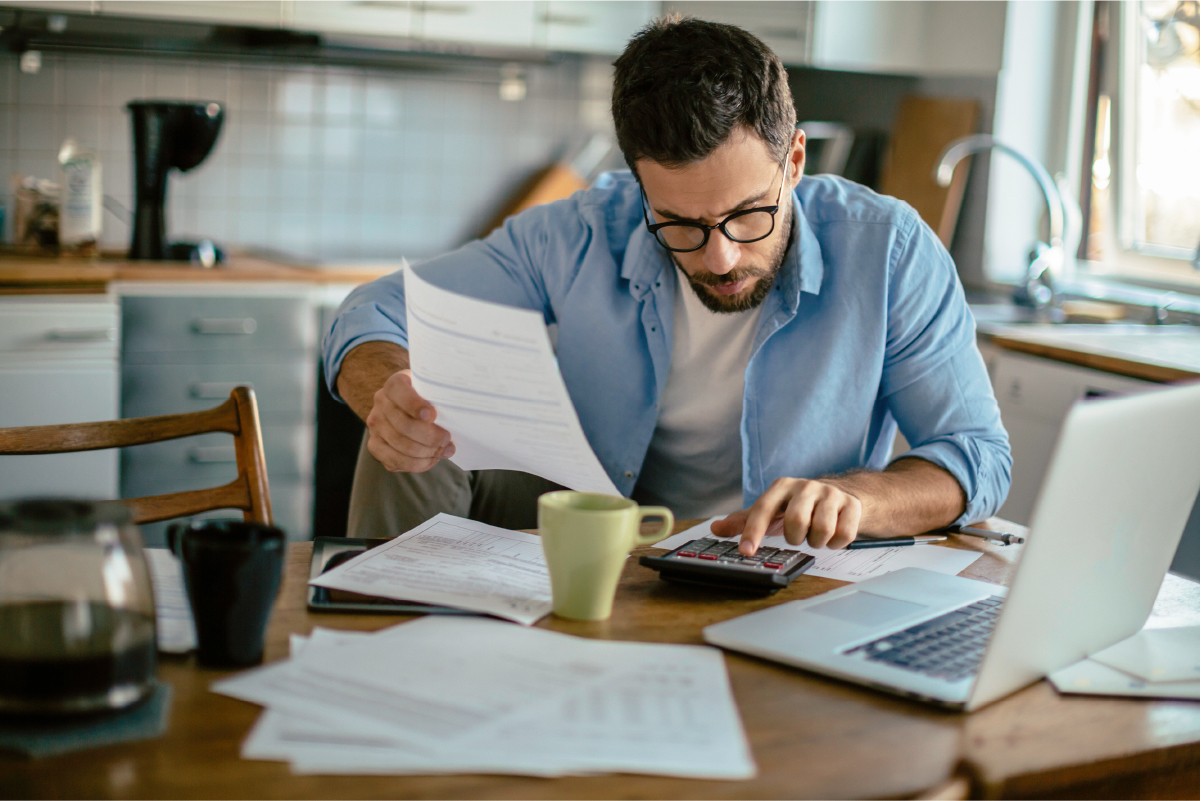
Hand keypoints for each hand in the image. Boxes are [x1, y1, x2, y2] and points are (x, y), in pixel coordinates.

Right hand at [364, 369, 455, 472]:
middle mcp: (381, 403)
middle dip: (430, 437)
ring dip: (426, 452)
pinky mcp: (376, 446)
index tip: (432, 416)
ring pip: (400, 445)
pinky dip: (417, 464)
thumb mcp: (435, 390)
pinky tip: (431, 459)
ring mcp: (376, 425)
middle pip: (403, 425)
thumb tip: (459, 418)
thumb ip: (442, 398)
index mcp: (395, 384)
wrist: (412, 408)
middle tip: (447, 439)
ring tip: (443, 451)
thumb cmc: (430, 399)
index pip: (399, 391)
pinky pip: (395, 461)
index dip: (414, 405)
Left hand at [710, 477, 862, 554]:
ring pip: (822, 530)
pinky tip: (833, 536)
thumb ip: (744, 521)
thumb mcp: (772, 510)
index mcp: (782, 486)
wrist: (843, 495)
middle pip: (796, 522)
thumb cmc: (800, 506)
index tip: (746, 552)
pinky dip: (836, 543)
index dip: (753, 532)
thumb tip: (715, 528)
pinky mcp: (852, 505)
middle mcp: (806, 486)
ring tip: (815, 535)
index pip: (763, 509)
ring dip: (817, 541)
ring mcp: (831, 494)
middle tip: (798, 536)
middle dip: (796, 537)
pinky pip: (843, 535)